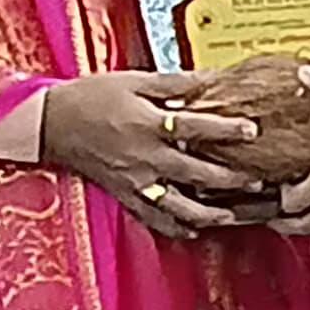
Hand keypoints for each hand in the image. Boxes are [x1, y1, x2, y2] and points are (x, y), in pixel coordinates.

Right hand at [35, 72, 252, 237]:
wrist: (52, 123)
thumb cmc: (91, 97)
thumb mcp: (134, 82)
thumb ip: (174, 83)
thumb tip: (210, 78)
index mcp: (147, 124)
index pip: (194, 127)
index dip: (225, 129)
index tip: (251, 130)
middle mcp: (144, 157)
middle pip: (194, 172)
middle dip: (228, 178)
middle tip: (258, 180)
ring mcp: (134, 181)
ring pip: (176, 205)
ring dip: (207, 213)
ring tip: (231, 215)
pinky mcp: (124, 195)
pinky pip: (152, 218)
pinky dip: (174, 227)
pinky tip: (192, 230)